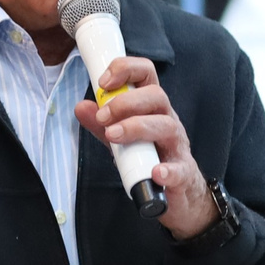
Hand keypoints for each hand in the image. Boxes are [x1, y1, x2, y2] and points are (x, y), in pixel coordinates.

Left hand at [75, 56, 218, 238]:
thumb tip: (81, 107)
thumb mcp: (122, 138)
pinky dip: (167, 170)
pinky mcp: (183, 173)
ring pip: (166, 126)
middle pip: (157, 96)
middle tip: (103, 117)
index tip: (103, 82)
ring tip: (113, 136)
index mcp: (152, 107)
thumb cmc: (149, 158)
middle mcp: (167, 120)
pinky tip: (155, 173)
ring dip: (137, 127)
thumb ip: (102, 124)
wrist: (177, 194)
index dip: (126, 70)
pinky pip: (179, 169)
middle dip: (126, 102)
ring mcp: (177, 146)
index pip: (146, 74)